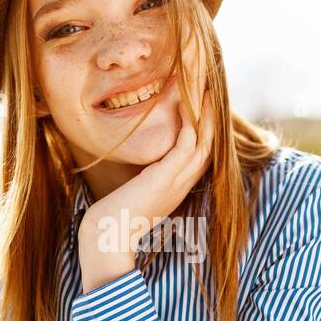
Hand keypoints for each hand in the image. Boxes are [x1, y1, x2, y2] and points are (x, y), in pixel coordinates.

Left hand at [77, 43, 214, 292]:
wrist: (108, 235)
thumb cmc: (116, 214)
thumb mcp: (138, 189)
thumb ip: (147, 174)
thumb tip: (143, 162)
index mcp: (180, 183)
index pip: (201, 149)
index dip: (206, 124)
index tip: (203, 101)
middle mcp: (185, 181)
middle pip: (210, 140)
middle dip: (212, 112)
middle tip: (211, 85)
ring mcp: (179, 180)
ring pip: (205, 138)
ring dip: (207, 110)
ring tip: (205, 85)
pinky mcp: (168, 177)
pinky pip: (188, 141)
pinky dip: (191, 120)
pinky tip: (186, 101)